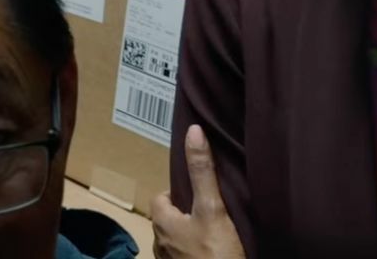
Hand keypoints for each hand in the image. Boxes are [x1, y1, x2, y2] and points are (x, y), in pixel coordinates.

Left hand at [151, 125, 245, 258]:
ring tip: (215, 233)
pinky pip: (185, 257)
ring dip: (191, 236)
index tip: (198, 192)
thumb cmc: (216, 253)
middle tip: (211, 212)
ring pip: (177, 241)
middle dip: (186, 214)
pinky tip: (215, 254)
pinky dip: (196, 253)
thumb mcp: (212, 208)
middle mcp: (159, 244)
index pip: (161, 198)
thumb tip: (193, 130)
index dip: (178, 192)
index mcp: (161, 223)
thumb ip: (202, 171)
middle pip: (169, 219)